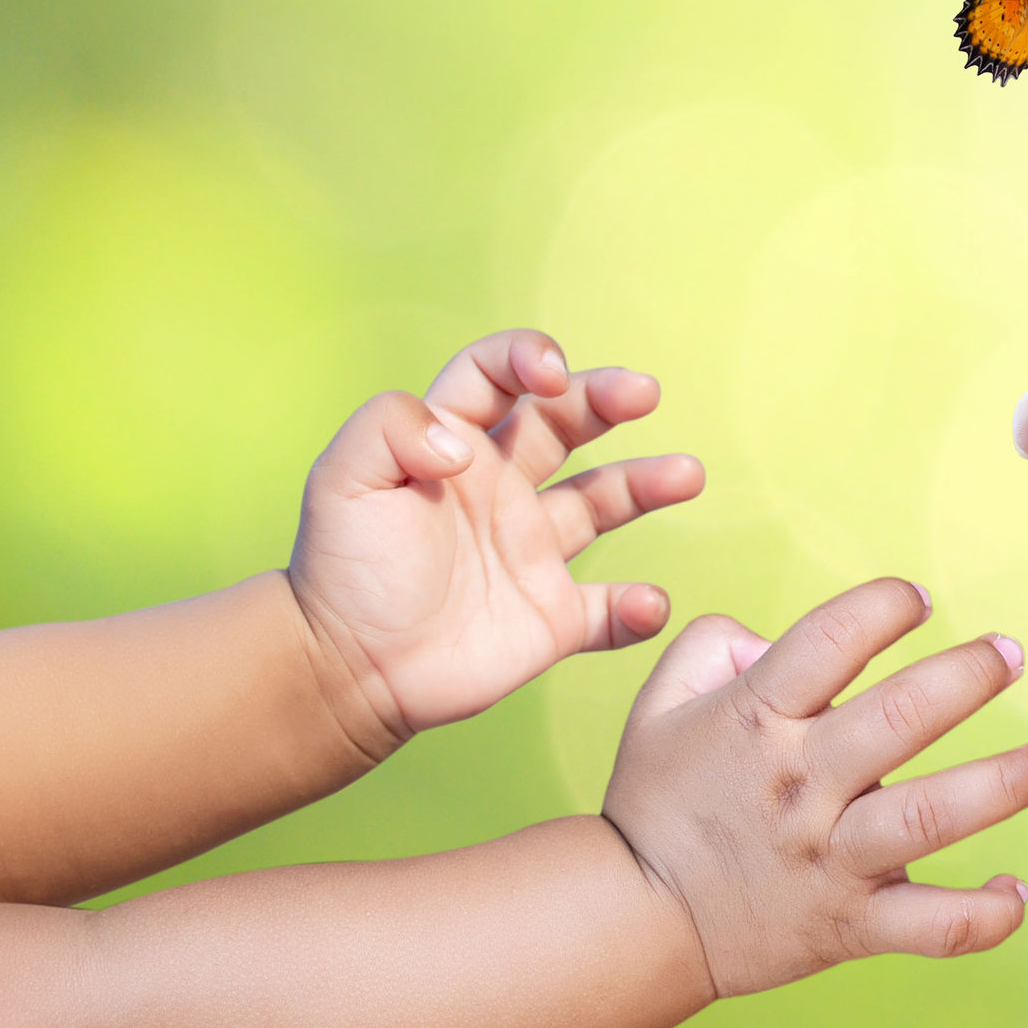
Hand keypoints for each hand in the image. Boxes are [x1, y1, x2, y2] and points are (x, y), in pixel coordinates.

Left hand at [288, 329, 704, 739]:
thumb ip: (391, 430)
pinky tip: (648, 604)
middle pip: (566, 422)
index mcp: (453, 443)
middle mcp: (502, 487)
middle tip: (643, 392)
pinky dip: (635, 609)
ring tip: (687, 474)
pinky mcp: (551, 617)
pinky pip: (609, 611)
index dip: (527, 358)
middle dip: (606, 397)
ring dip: (647, 483)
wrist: (345, 669)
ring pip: (604, 503)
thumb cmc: (341, 569)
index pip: (497, 375)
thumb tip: (461, 444)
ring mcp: (532, 552)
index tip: (551, 375)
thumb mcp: (341, 478)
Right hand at [604, 579, 1027, 996]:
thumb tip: (781, 636)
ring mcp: (829, 857)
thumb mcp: (661, 701)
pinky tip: (1017, 891)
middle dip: (968, 678)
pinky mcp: (849, 924)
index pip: (833, 639)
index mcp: (756, 719)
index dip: (884, 606)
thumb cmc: (659, 801)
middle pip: (900, 719)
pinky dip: (983, 914)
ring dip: (1006, 785)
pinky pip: (930, 926)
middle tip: (1012, 655)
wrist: (632, 919)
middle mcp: (801, 783)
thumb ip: (716, 641)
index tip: (917, 600)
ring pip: (930, 817)